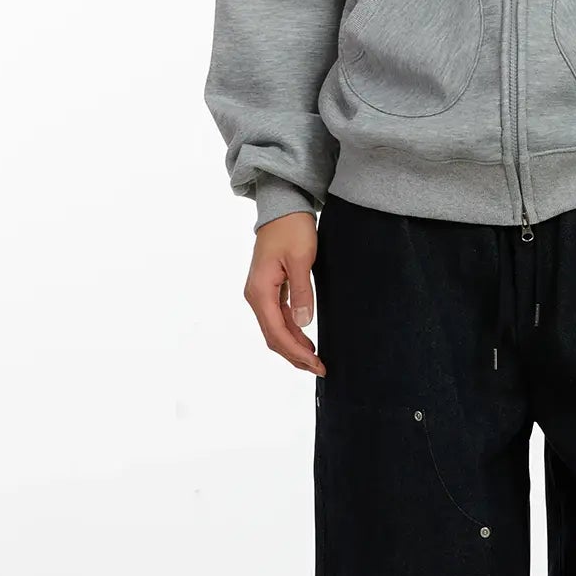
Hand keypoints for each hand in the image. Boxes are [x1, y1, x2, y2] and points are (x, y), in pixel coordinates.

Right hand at [245, 212, 324, 373]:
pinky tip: (305, 340)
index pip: (277, 332)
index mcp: (260, 291)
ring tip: (314, 360)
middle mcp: (255, 295)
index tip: (316, 363)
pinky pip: (277, 318)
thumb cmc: (291, 229)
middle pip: (273, 336)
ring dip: (293, 346)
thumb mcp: (301, 260)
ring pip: (274, 329)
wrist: (283, 207)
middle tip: (319, 367)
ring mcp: (261, 293)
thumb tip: (303, 323)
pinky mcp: (269, 289)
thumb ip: (302, 292)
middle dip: (294, 355)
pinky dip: (291, 332)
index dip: (296, 352)